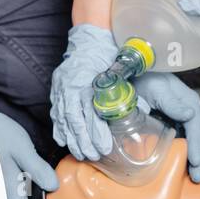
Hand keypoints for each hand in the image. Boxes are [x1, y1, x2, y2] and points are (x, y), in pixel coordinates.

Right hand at [51, 24, 118, 160]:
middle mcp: (70, 86)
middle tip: (92, 156)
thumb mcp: (119, 72)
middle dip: (84, 141)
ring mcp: (60, 89)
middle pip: (75, 120)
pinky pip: (55, 113)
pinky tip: (63, 141)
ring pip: (63, 119)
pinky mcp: (56, 91)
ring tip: (80, 154)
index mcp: (87, 81)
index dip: (97, 132)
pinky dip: (59, 128)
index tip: (104, 147)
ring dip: (72, 139)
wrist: (88, 42)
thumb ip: (128, 92)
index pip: (91, 112)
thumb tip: (144, 111)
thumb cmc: (106, 57)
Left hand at [135, 72, 199, 182]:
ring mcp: (187, 118)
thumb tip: (190, 115)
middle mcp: (191, 111)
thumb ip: (172, 103)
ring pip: (199, 141)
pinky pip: (191, 141)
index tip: (196, 161)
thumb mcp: (156, 89)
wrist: (136, 74)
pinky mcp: (179, 124)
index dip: (197, 144)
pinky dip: (197, 154)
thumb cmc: (144, 80)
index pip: (196, 126)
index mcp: (189, 102)